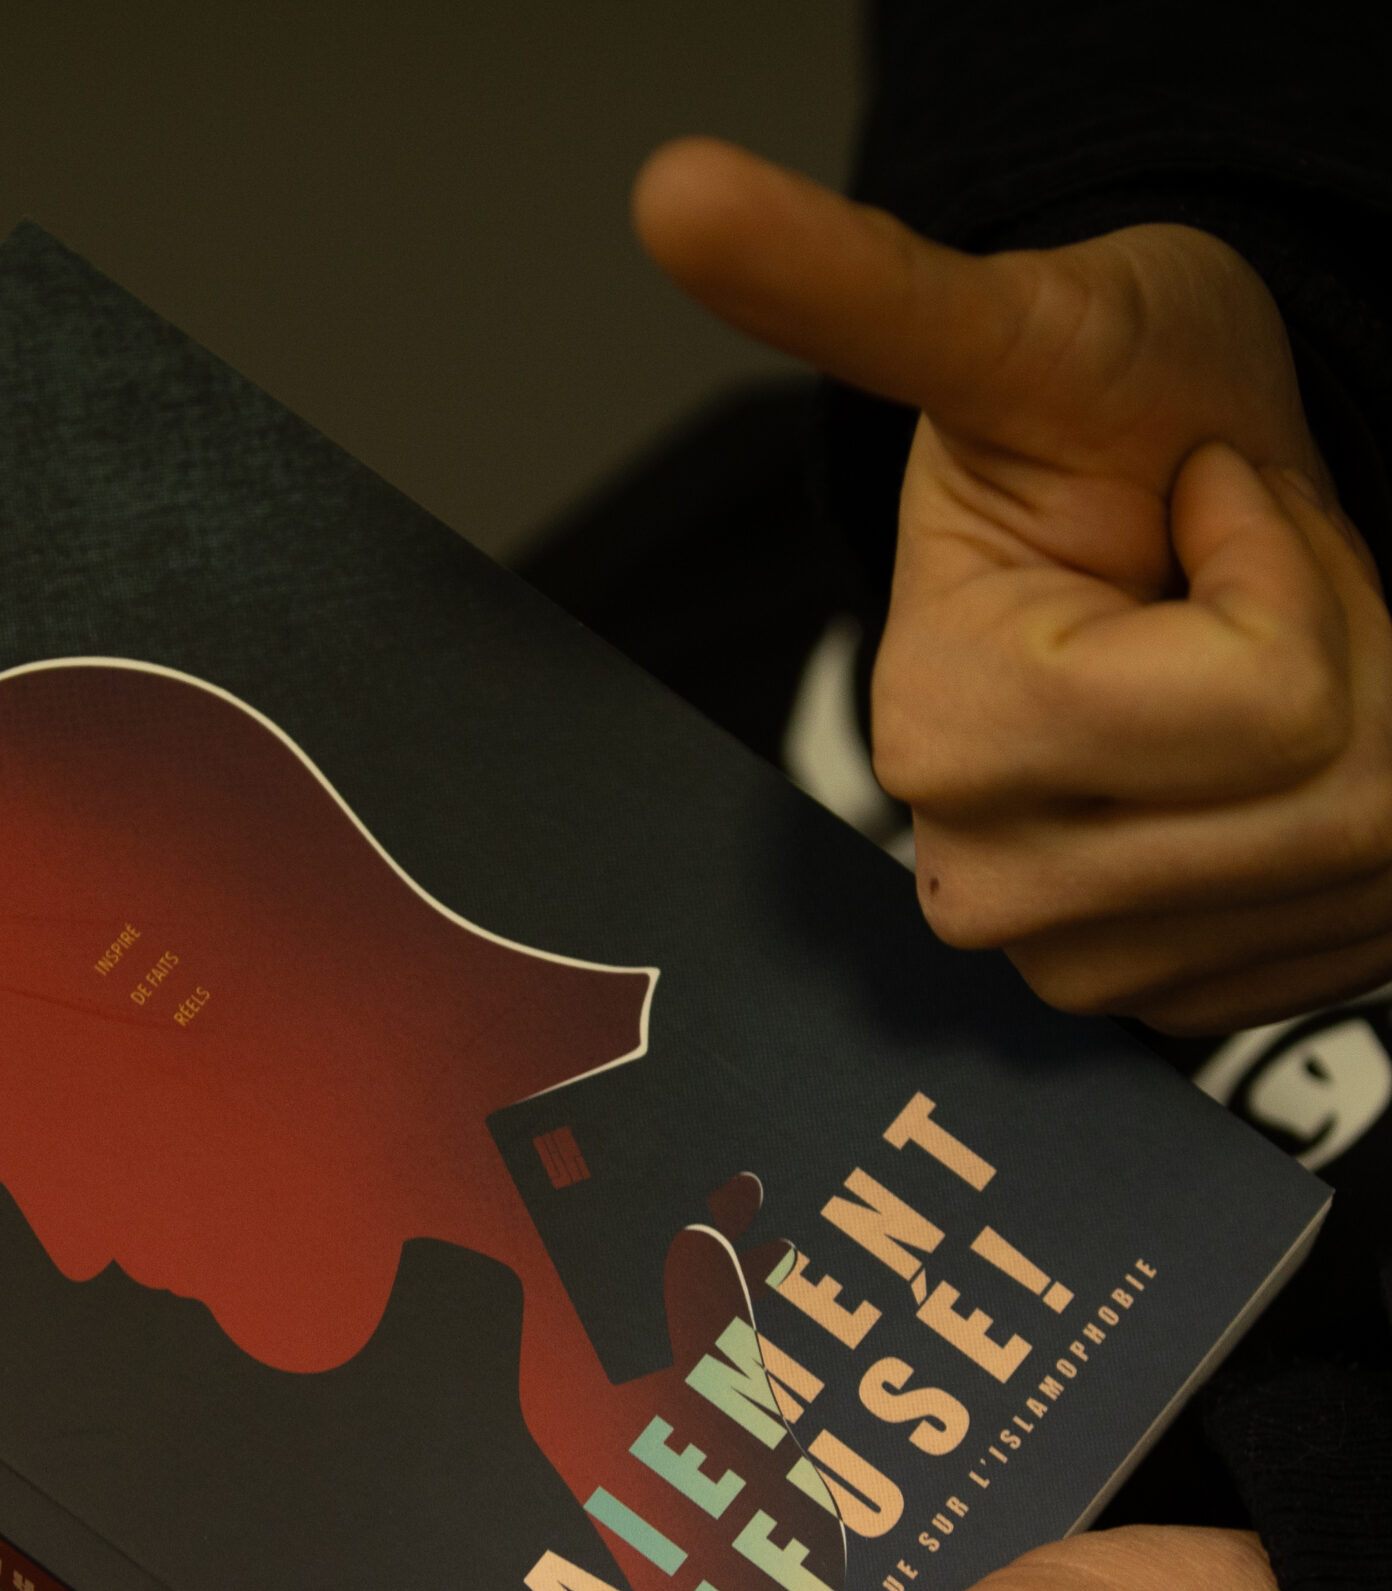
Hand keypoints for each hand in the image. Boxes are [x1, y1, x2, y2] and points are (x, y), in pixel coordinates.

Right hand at [633, 140, 1391, 1034]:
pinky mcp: (1159, 998)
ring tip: (1255, 656)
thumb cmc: (1106, 410)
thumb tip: (670, 189)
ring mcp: (1079, 963)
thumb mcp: (1023, 332)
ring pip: (1350, 865)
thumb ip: (865, 287)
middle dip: (1333, 655)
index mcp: (942, 740)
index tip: (1198, 504)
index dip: (1280, 568)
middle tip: (1235, 583)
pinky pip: (1342, 931)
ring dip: (1355, 731)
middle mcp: (995, 891)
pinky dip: (1347, 817)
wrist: (1139, 516)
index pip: (1267, 704)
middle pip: (1322, 800)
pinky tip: (1267, 752)